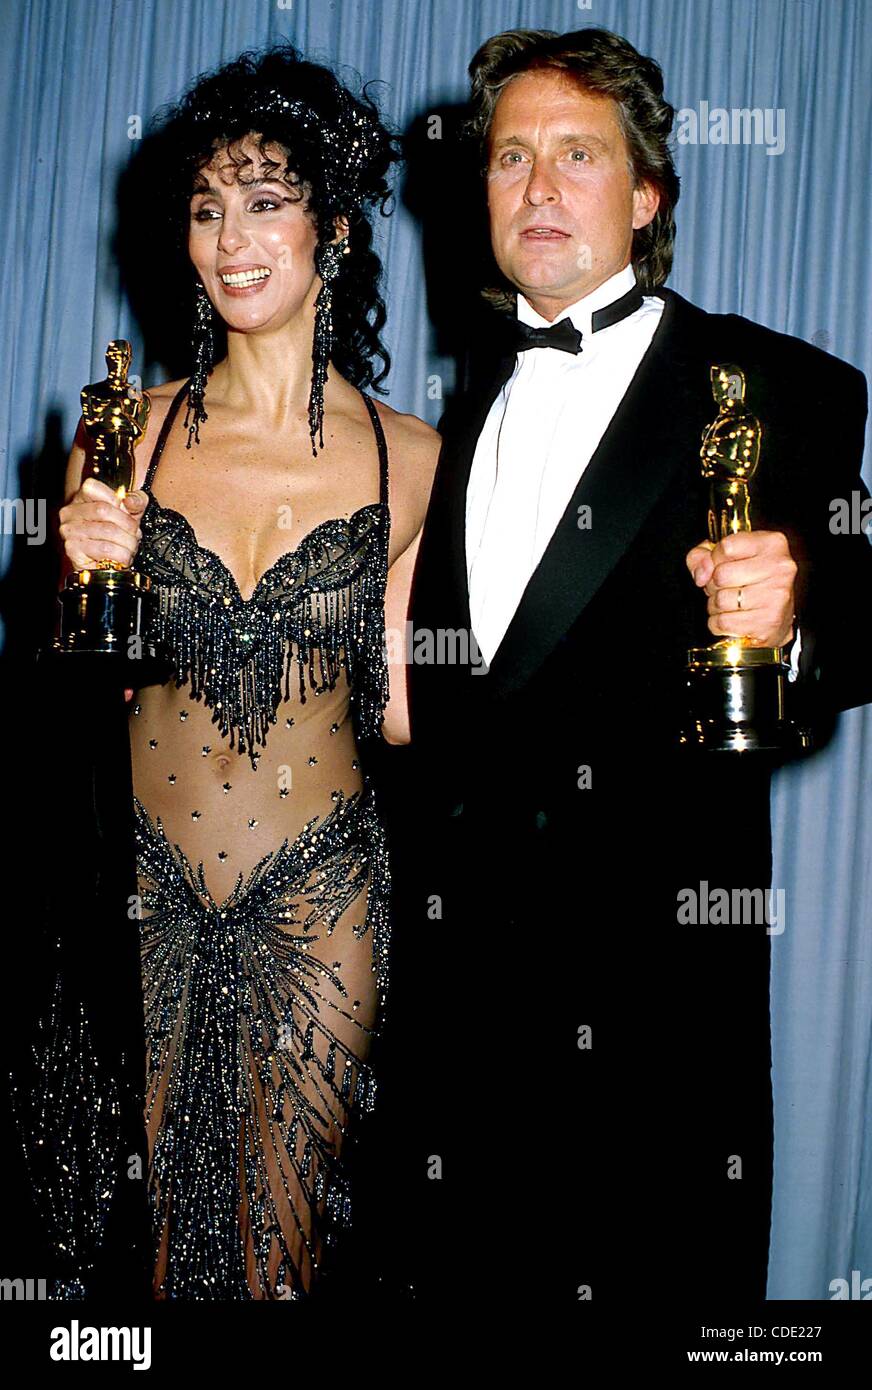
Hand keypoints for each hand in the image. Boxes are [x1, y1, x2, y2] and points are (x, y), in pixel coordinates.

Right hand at [58, 476, 147, 571]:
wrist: (107, 567)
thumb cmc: (116, 536)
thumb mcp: (131, 513)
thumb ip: (135, 501)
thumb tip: (130, 500)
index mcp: (81, 498)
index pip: (92, 487)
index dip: (115, 499)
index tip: (126, 511)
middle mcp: (70, 513)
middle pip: (103, 509)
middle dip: (127, 524)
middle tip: (134, 534)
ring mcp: (69, 531)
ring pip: (108, 531)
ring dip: (127, 542)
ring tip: (129, 547)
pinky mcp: (72, 549)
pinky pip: (105, 549)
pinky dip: (121, 555)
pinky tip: (121, 557)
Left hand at [685, 530, 795, 647]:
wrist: (776, 617)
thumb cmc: (749, 582)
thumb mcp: (724, 557)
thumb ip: (701, 556)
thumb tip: (702, 574)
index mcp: (771, 544)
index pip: (726, 547)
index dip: (714, 559)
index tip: (719, 565)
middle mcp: (779, 567)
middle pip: (721, 575)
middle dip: (713, 585)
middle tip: (725, 588)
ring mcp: (776, 595)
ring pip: (721, 600)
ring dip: (715, 605)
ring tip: (730, 603)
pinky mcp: (769, 621)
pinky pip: (723, 622)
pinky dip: (719, 623)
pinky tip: (733, 618)